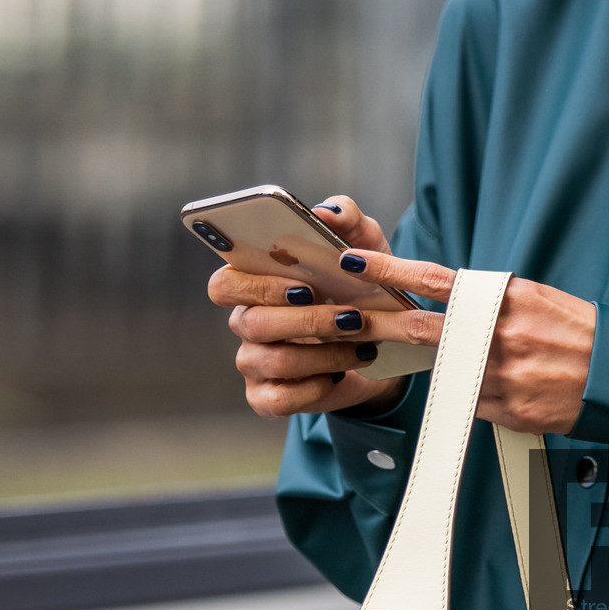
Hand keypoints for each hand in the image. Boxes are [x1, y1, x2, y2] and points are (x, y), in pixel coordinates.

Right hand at [209, 197, 434, 419]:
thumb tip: (327, 210)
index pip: (224, 284)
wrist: (384, 346)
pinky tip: (340, 375)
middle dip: (307, 321)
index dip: (256, 286)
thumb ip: (348, 220)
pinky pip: (281, 399)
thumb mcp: (365, 249)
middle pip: (252, 323)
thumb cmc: (360, 289)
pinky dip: (315, 387)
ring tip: (363, 344)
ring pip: (275, 360)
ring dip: (325, 354)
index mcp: (254, 285)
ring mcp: (254, 363)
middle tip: (351, 317)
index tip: (302, 284)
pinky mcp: (267, 398)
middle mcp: (246, 323)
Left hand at [211, 198, 597, 430]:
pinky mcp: (509, 412)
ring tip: (480, 362)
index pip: (434, 280)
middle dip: (378, 325)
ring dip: (446, 370)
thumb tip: (447, 304)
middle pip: (422, 329)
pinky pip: (474, 406)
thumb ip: (490, 302)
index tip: (352, 262)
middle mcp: (498, 335)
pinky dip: (481, 398)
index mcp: (505, 299)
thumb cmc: (580, 332)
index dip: (390, 270)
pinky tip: (514, 392)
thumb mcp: (537, 300)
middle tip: (343, 320)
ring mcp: (501, 376)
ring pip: (447, 374)